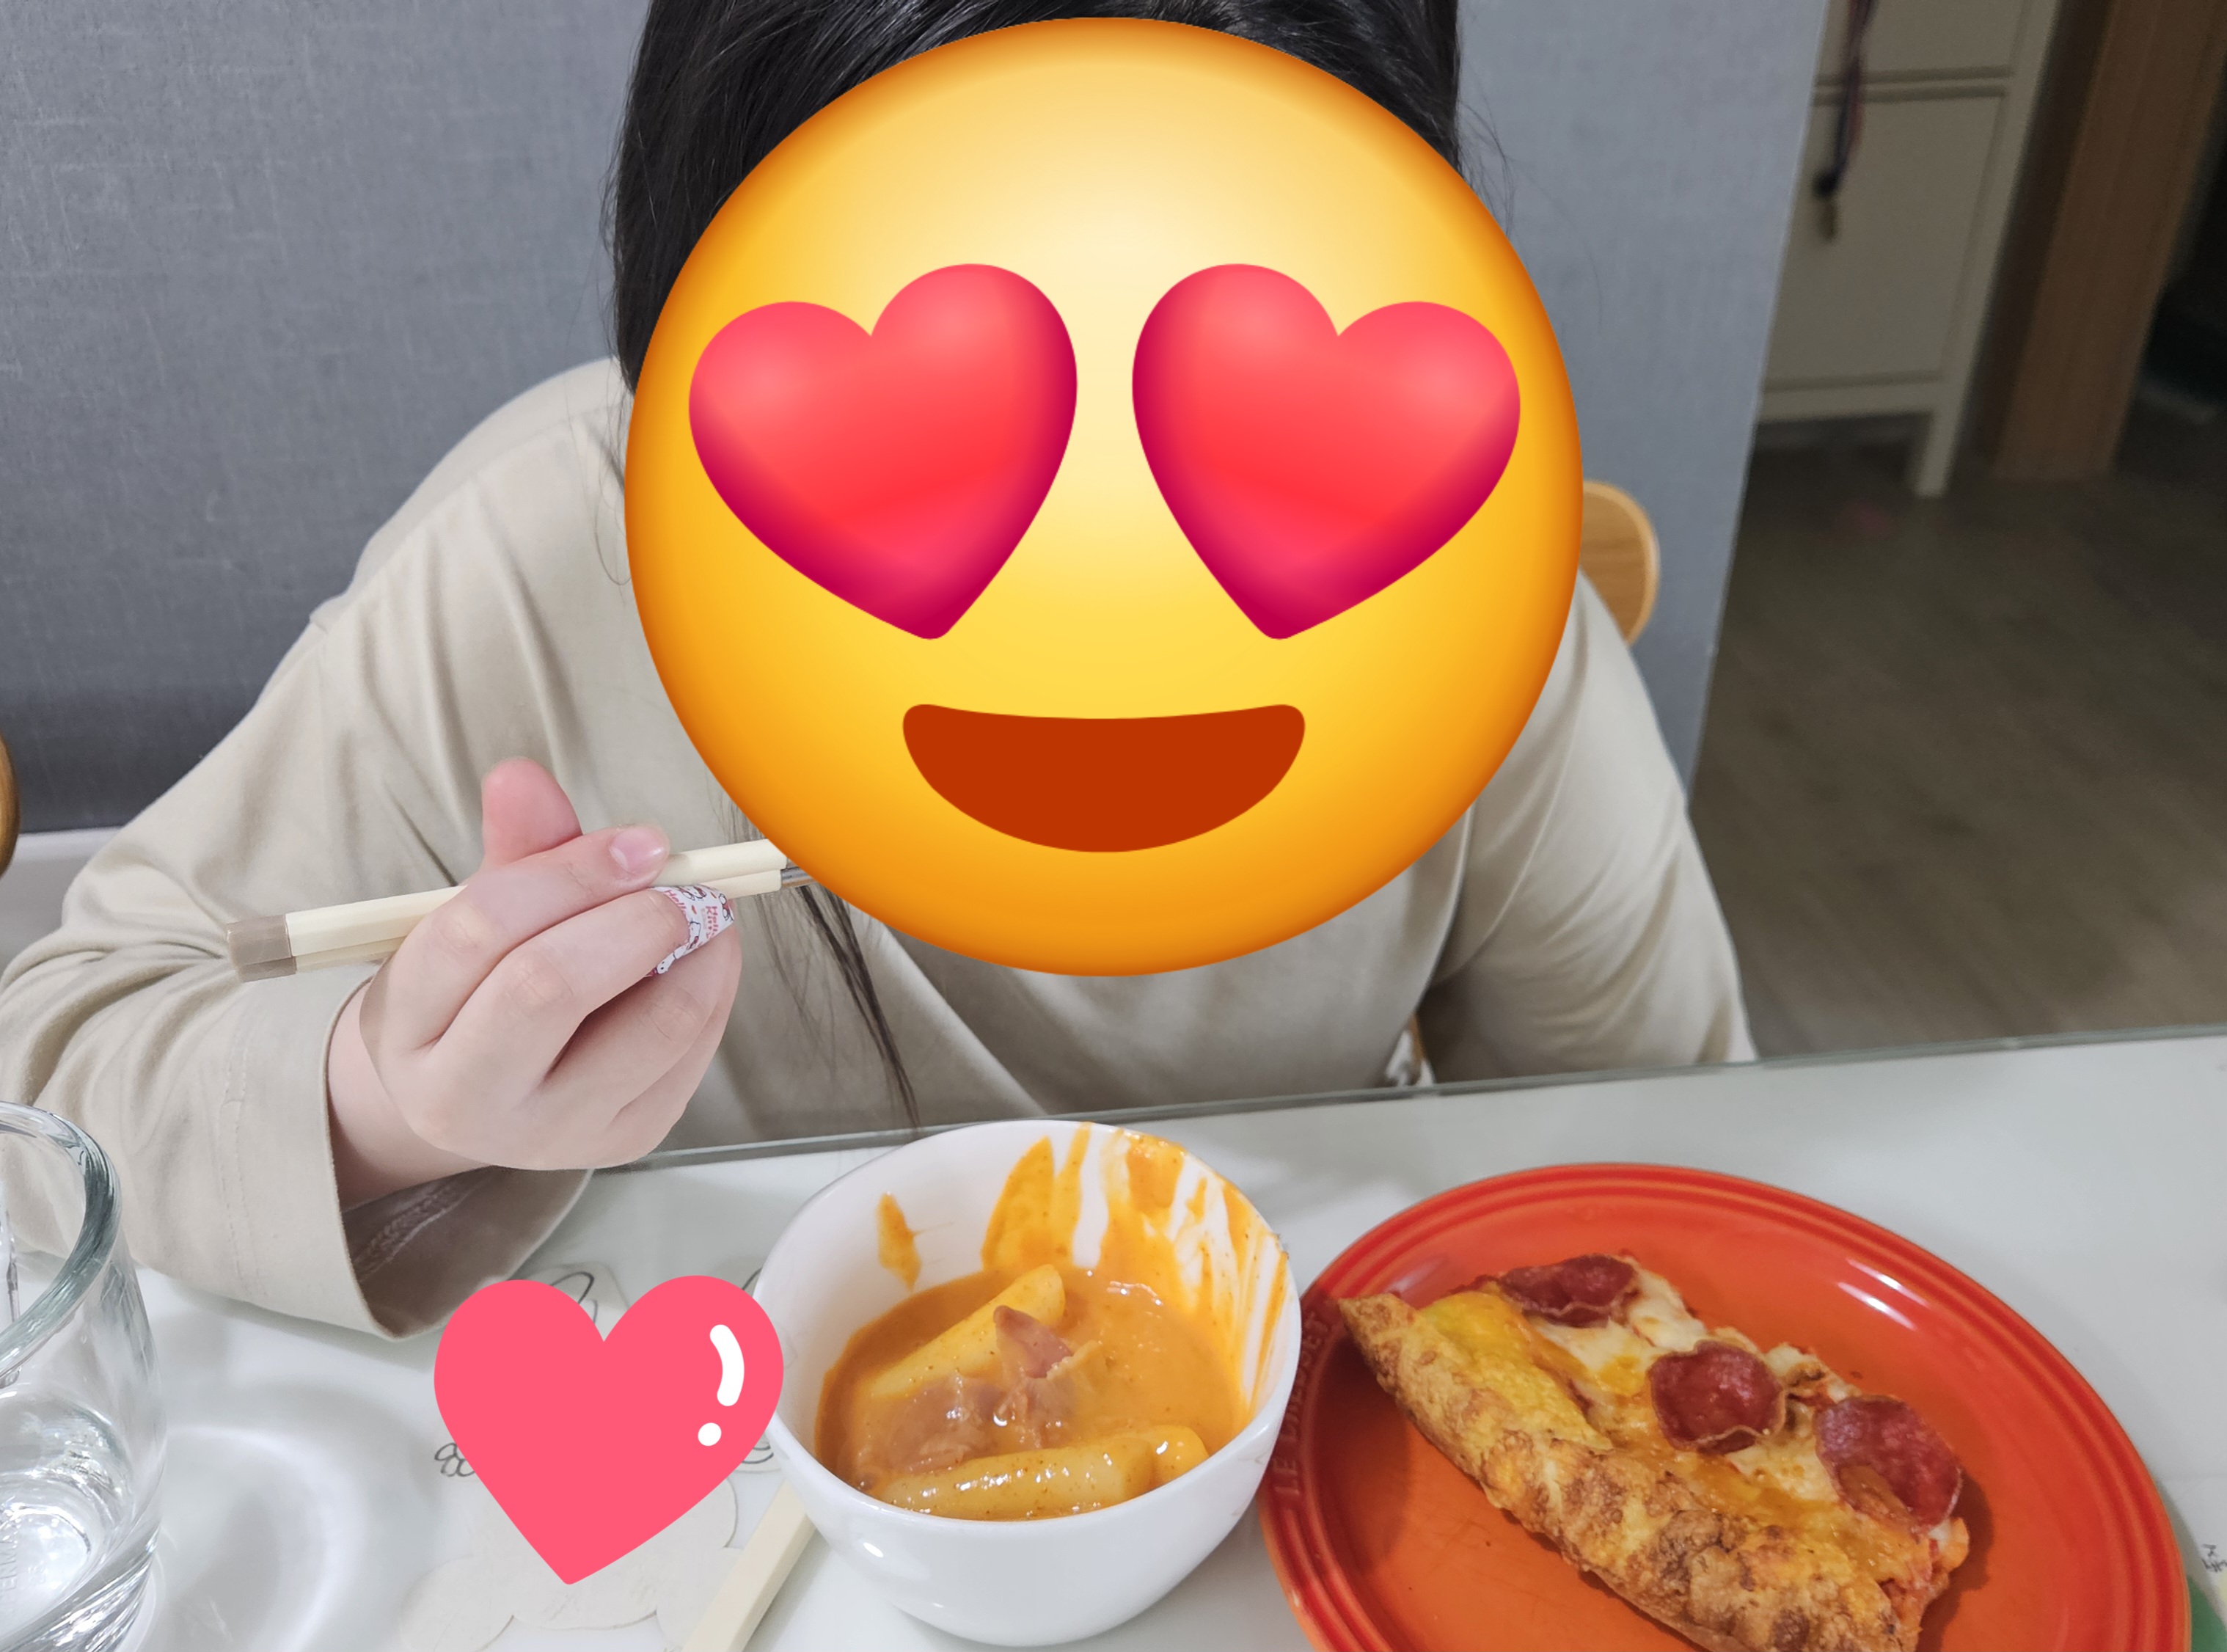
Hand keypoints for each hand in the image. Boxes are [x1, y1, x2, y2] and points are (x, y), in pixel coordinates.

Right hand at [325, 759, 741, 1206]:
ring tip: (702, 913)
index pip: (477, 930)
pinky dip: (712, 992)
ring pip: (644, 1031)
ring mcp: (550, 1132)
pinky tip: (705, 958)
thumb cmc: (476, 993)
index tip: (637, 841)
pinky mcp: (625, 1141)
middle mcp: (465, 1095)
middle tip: (678, 883)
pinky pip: (689, 1056)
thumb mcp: (471, 920)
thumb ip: (511, 851)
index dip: (568, 872)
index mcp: (408, 1025)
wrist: (478, 1097)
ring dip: (694, 954)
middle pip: (547, 987)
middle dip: (630, 916)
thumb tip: (521, 778)